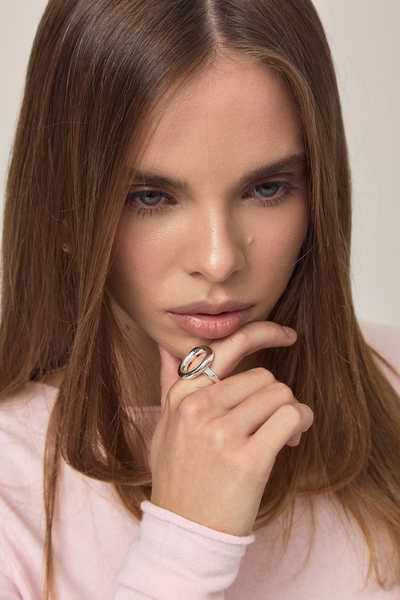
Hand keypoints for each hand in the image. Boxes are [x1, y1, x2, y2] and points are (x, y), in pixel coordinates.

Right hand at [150, 321, 313, 536]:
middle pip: (263, 375)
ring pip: (279, 394)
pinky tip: (294, 438)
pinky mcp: (247, 459)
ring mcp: (221, 433)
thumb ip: (170, 386)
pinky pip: (291, 417)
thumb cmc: (178, 477)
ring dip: (290, 411)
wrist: (184, 531)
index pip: (226, 346)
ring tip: (283, 434)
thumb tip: (167, 349)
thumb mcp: (164, 427)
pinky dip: (302, 422)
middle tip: (275, 420)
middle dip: (275, 396)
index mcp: (180, 396)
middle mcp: (197, 408)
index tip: (285, 335)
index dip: (262, 333)